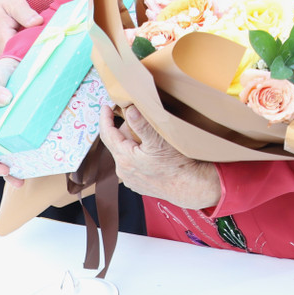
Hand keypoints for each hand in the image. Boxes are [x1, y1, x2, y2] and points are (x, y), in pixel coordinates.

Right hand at [0, 0, 43, 61]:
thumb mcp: (13, 3)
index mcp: (1, 36)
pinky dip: (20, 52)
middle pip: (19, 58)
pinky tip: (25, 43)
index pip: (20, 51)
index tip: (45, 41)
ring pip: (16, 60)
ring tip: (33, 39)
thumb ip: (25, 13)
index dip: (34, 48)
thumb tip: (38, 22)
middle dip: (33, 50)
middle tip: (43, 38)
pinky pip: (11, 59)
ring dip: (27, 51)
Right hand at [0, 58, 23, 185]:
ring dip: (8, 173)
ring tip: (19, 180)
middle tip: (5, 169)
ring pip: (1, 160)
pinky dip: (24, 163)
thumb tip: (4, 100)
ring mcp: (3, 137)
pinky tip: (32, 170)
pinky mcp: (19, 135)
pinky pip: (19, 152)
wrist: (16, 72)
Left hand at [99, 104, 220, 208]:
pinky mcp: (138, 185)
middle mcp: (123, 171)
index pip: (108, 134)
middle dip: (124, 129)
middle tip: (136, 118)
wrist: (188, 187)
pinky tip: (149, 153)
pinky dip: (136, 156)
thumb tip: (130, 110)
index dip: (105, 118)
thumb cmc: (176, 164)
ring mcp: (130, 180)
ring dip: (130, 144)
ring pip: (124, 155)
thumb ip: (142, 125)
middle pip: (116, 144)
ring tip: (145, 136)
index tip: (105, 107)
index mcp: (124, 158)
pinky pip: (131, 166)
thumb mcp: (159, 141)